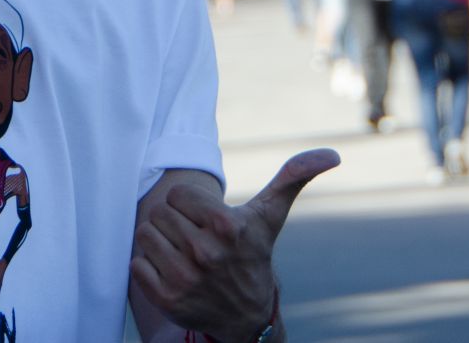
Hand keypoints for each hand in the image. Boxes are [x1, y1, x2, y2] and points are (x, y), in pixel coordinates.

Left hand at [131, 149, 338, 339]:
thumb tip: (332, 154)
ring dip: (159, 242)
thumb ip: (293, 178)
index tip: (206, 220)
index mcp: (227, 226)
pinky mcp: (168, 299)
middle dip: (174, 223)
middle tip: (194, 238)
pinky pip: (136, 264)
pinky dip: (148, 267)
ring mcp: (185, 278)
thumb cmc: (253, 255)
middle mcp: (206, 253)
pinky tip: (171, 272)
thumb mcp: (270, 216)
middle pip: (159, 213)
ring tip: (182, 254)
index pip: (177, 194)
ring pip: (145, 235)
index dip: (189, 205)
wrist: (247, 315)